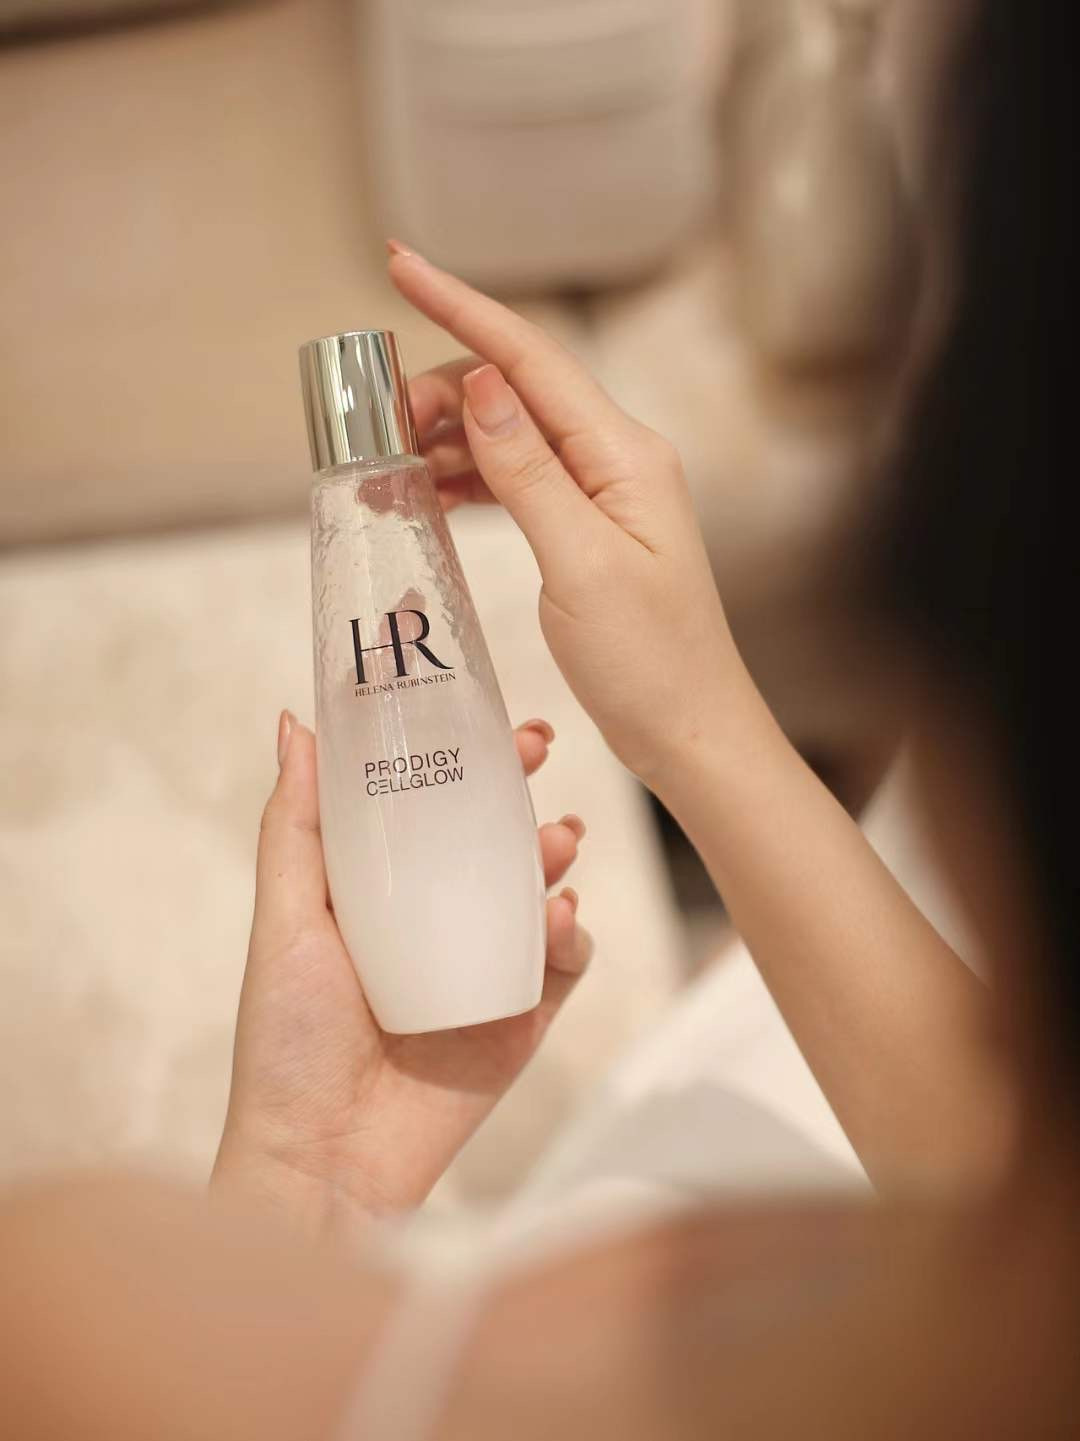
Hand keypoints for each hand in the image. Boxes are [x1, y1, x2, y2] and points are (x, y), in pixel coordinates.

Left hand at [212, 711, 589, 1235]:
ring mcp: (481, 970)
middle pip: (488, 837)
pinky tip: (561, 919)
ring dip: (552, 852)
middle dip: (517, 788)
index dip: (456, 754)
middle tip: (536, 749)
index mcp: (377, 894)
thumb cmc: (288, 1041)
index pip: (425, 806)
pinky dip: (572, 936)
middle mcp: (432, 923)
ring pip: (537, 891)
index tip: (482, 712)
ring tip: (556, 839)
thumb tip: (296, 724)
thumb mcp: (285, 920)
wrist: (324, 1163)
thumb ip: (296, 826)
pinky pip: (563, 965)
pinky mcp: (520, 1020)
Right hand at [389, 242, 747, 782]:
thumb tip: (480, 385)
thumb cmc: (649, 661)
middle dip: (439, 388)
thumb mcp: (580, 564)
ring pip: (509, 436)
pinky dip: (468, 479)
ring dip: (447, 437)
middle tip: (377, 423)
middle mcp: (616, 460)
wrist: (688, 731)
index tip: (400, 264)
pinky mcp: (586, 530)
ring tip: (388, 461)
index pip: (530, 360)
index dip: (462, 307)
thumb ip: (528, 472)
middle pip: (515, 390)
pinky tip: (427, 491)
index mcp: (624, 456)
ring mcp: (601, 495)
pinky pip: (516, 481)